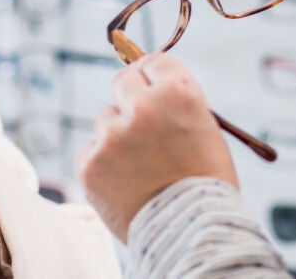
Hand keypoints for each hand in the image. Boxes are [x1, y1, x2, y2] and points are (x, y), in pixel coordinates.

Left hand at [76, 54, 237, 242]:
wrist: (193, 235)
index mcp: (178, 93)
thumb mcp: (205, 128)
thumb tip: (151, 80)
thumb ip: (175, 100)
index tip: (155, 89)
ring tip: (143, 168)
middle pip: (123, 80)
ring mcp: (111, 134)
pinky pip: (92, 149)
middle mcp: (141, 107)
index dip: (156, 77)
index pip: (155, 61)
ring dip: (119, 136)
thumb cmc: (206, 182)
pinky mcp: (90, 161)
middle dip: (132, 98)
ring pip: (107, 120)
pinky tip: (126, 182)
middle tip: (142, 122)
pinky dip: (104, 163)